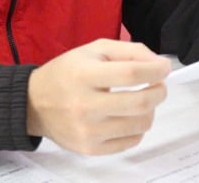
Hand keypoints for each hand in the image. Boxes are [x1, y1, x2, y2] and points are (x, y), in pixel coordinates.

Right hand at [25, 39, 170, 154]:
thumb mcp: (95, 50)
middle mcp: (84, 105)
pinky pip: (130, 141)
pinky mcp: (90, 149)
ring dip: (150, 110)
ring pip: (140, 125)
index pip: (130, 74)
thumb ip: (130, 51)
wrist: (34, 103)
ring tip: (142, 99)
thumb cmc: (67, 72)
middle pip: (139, 103)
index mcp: (84, 75)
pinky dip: (137, 127)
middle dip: (159, 91)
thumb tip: (159, 64)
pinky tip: (128, 116)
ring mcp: (88, 131)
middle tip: (159, 85)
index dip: (155, 70)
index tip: (164, 68)